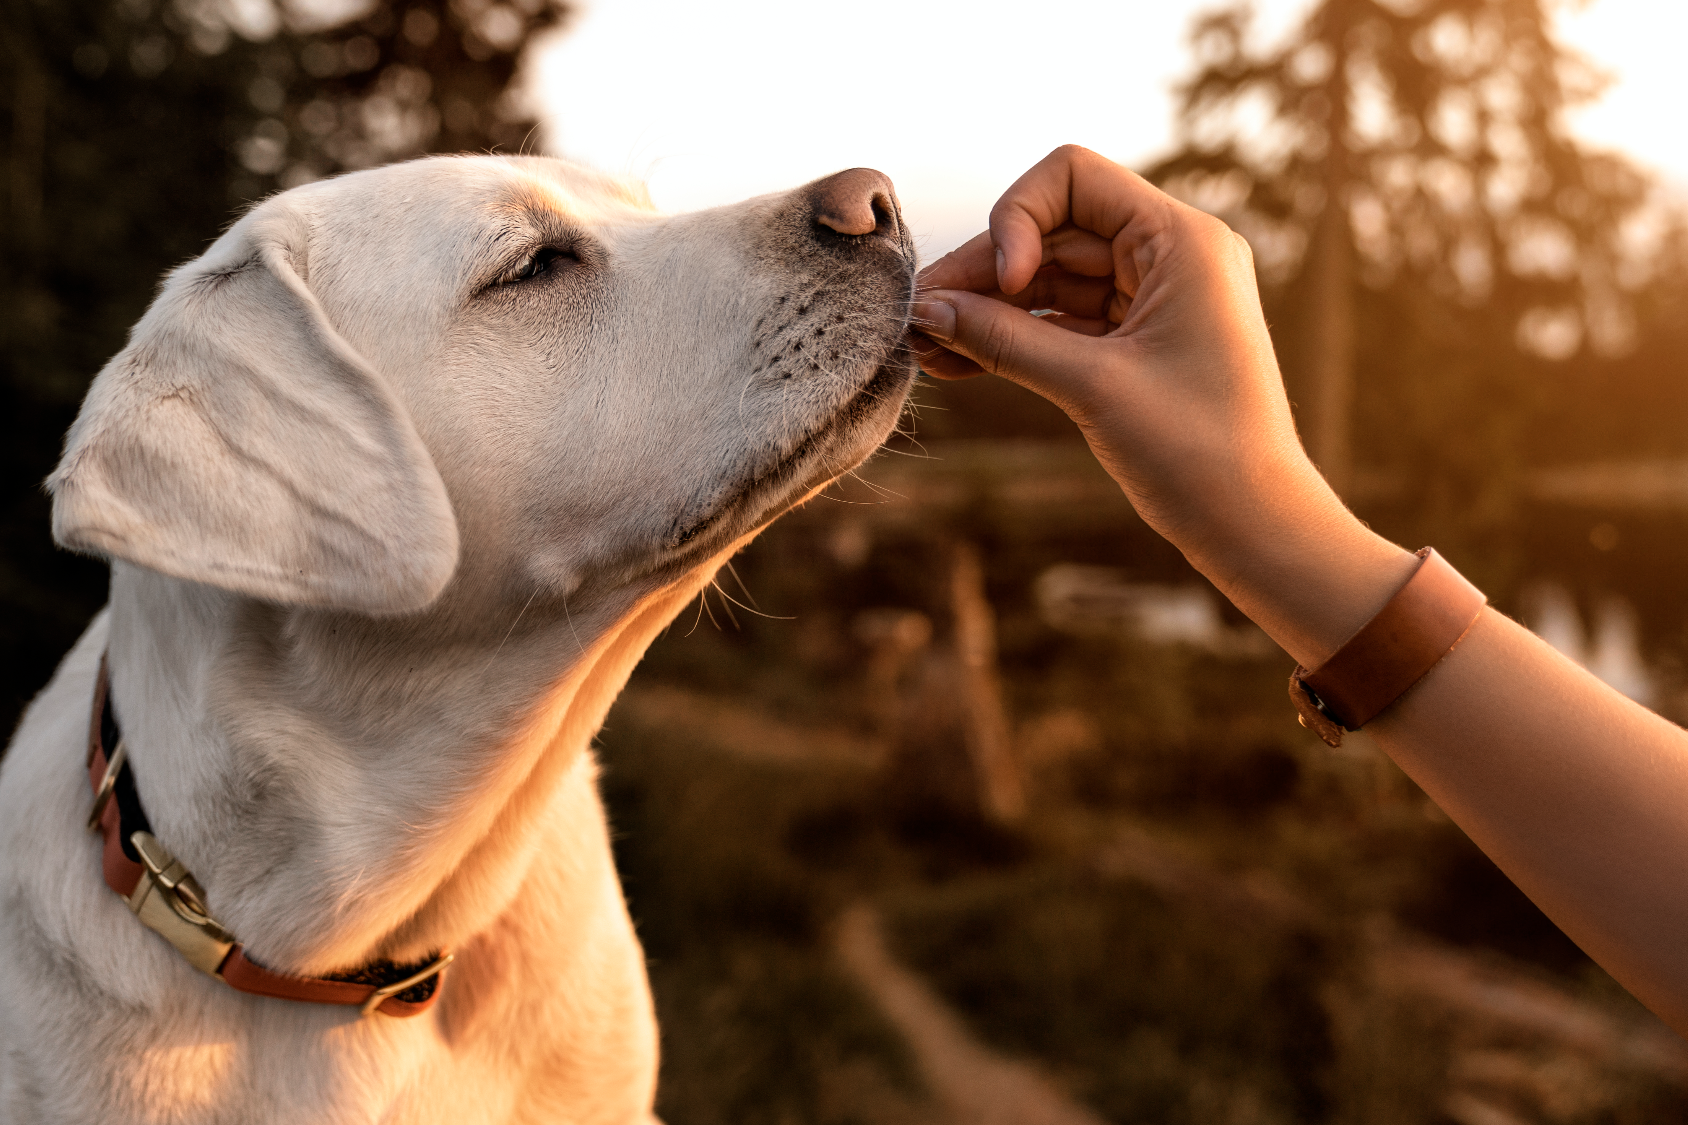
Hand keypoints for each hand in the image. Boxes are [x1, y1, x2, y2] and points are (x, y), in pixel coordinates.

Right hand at [911, 146, 1411, 665]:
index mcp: (1181, 240)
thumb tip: (926, 309)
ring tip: (925, 349)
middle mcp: (1170, 255)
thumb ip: (1004, 339)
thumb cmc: (1197, 452)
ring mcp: (1153, 298)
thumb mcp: (1091, 386)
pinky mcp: (1137, 342)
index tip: (1003, 284)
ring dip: (989, 310)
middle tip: (918, 318)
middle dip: (984, 273)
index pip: (1073, 178)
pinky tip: (957, 362)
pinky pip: (1062, 322)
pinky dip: (1014, 338)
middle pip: (1052, 232)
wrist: (1254, 526)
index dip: (1018, 218)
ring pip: (1050, 280)